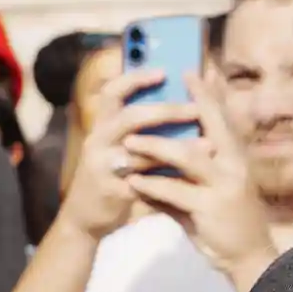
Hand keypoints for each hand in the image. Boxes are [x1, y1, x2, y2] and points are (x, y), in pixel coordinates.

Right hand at [57, 66, 198, 239]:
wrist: (84, 220)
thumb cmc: (109, 178)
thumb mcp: (116, 148)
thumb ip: (138, 128)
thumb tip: (177, 101)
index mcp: (101, 126)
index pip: (112, 92)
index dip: (136, 78)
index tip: (165, 71)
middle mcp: (97, 142)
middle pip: (129, 117)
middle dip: (166, 110)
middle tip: (196, 108)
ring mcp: (101, 167)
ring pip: (140, 151)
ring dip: (177, 146)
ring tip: (208, 143)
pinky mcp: (110, 191)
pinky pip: (144, 182)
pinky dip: (170, 178)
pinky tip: (193, 176)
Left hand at [119, 72, 277, 291]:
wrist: (248, 257)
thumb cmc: (225, 221)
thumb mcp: (210, 189)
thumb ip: (188, 171)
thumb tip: (164, 150)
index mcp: (235, 157)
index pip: (221, 118)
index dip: (207, 94)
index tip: (192, 70)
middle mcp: (234, 166)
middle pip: (211, 126)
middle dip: (186, 104)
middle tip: (160, 89)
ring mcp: (224, 186)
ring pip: (187, 157)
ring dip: (156, 146)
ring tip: (129, 141)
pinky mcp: (210, 208)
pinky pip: (175, 192)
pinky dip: (152, 185)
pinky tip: (134, 182)